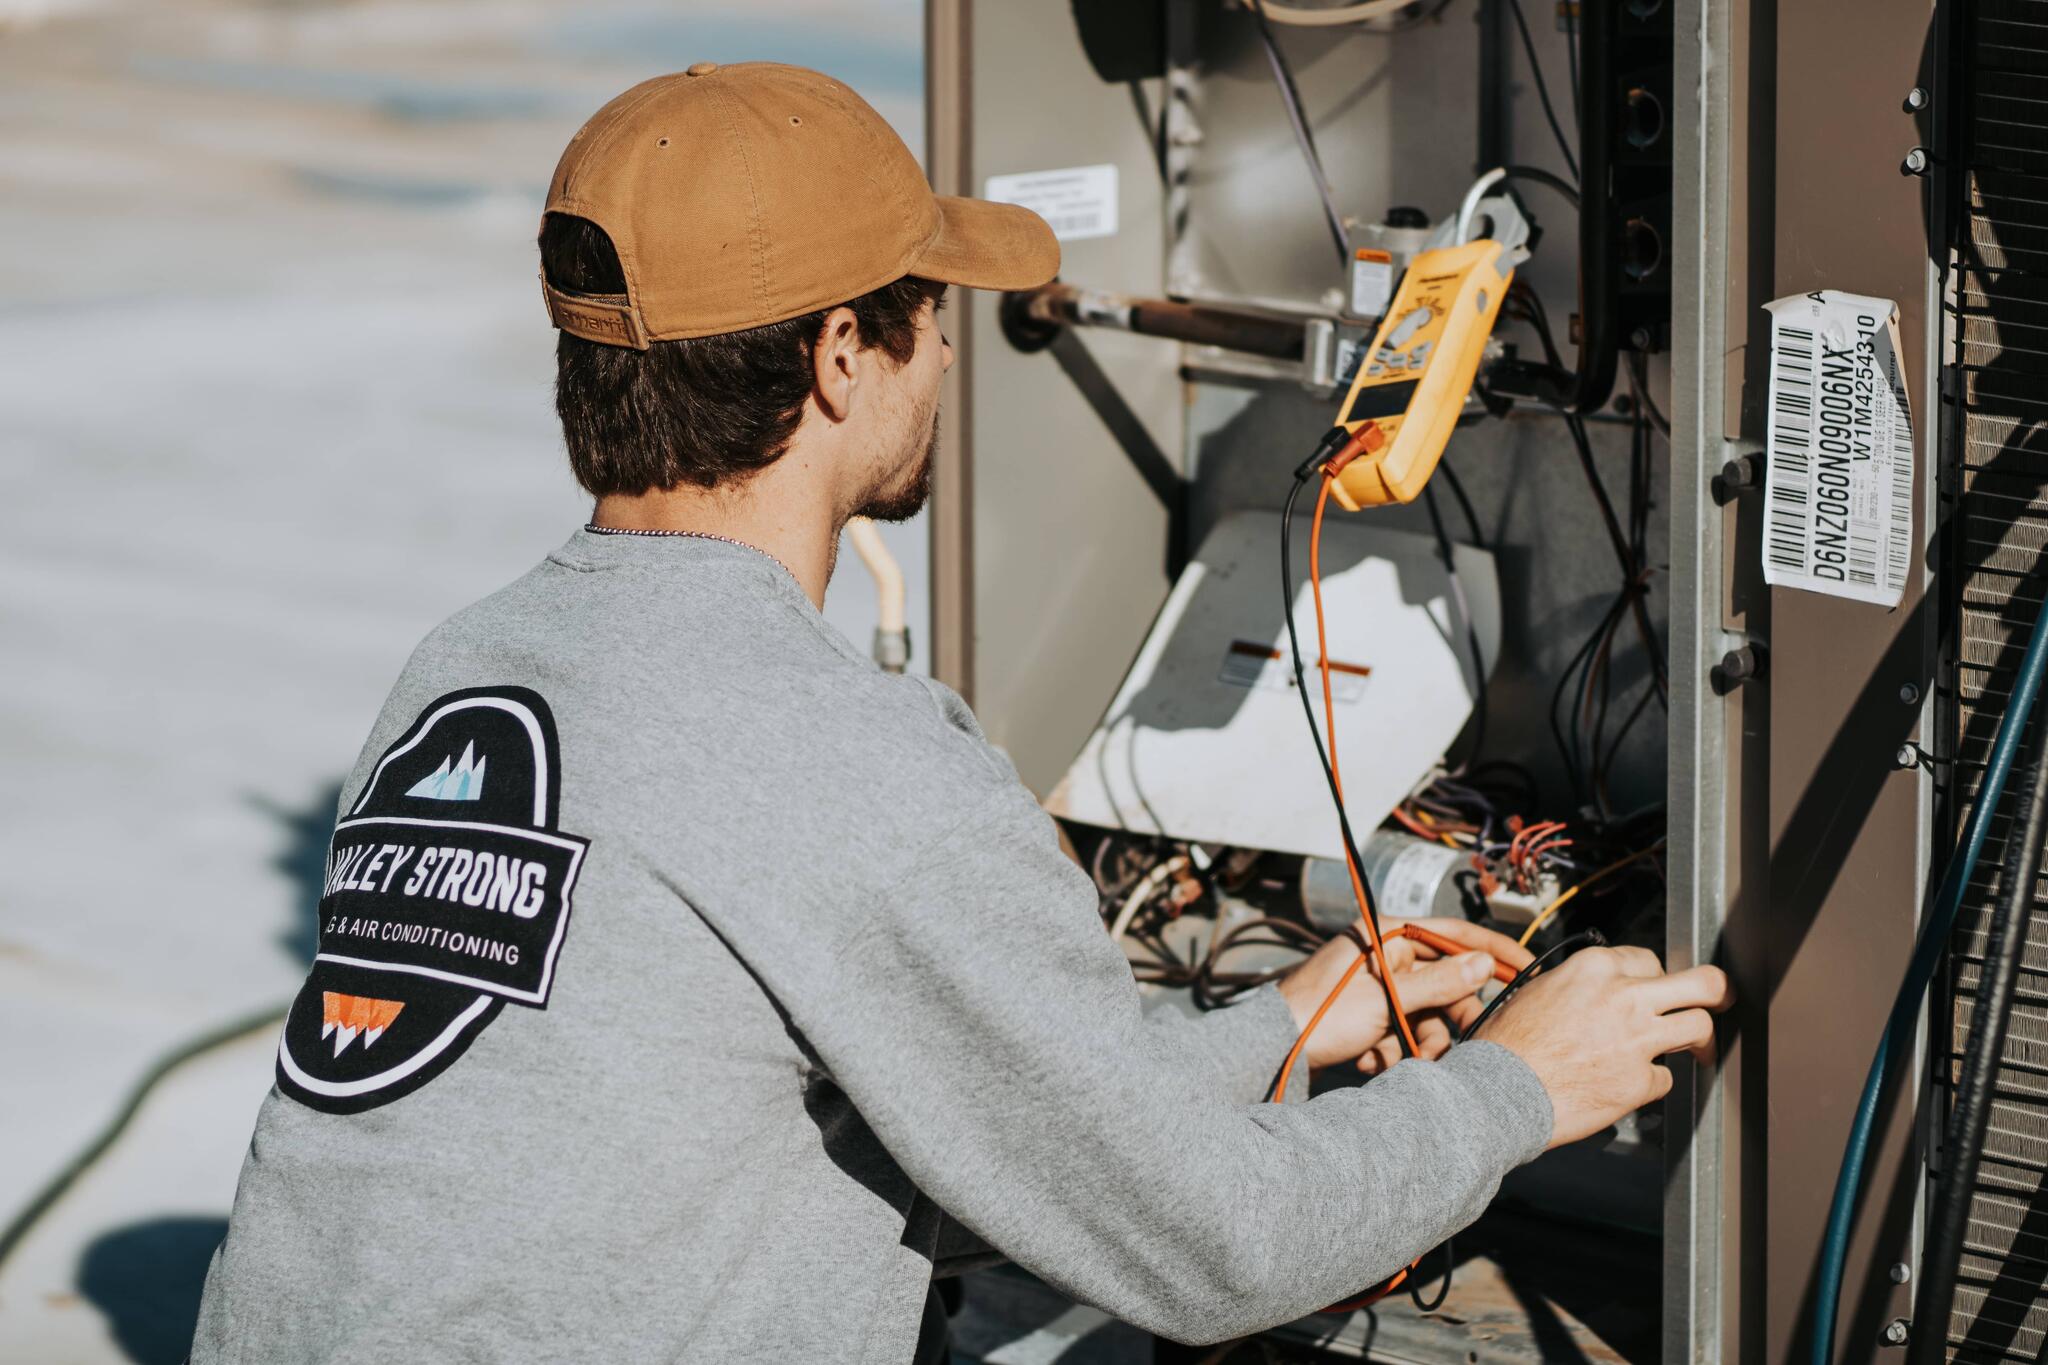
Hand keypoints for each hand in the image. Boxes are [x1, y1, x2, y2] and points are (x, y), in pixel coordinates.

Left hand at [1277, 918, 1534, 1073]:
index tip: (1529, 968)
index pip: (1453, 933)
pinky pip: (1400, 1032)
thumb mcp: (1388, 998)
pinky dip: (1392, 1050)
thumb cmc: (1322, 1015)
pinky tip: (1368, 1062)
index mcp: (1387, 934)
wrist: (1273, 1052)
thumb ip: (1440, 982)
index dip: (1493, 950)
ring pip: (1424, 1015)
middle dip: (1446, 1021)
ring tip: (1393, 1061)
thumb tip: (1485, 963)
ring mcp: (1376, 986)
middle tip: (1458, 1049)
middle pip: (1443, 984)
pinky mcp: (1367, 1016)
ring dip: (1416, 1043)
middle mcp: (1384, 955)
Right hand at [1473, 945, 1732, 1148]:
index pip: (1649, 960)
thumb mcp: (1540, 990)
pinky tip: (1624, 1085)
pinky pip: (1664, 1078)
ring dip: (1697, 1040)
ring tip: (1695, 1050)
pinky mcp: (1640, 1081)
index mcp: (1595, 967)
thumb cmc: (1508, 1045)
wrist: (1497, 1090)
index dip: (1652, 979)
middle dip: (1717, 991)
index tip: (1655, 991)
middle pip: (1702, 983)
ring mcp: (1638, 1039)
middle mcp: (1624, 996)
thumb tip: (1605, 994)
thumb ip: (1583, 986)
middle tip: (1720, 1001)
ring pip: (1699, 1027)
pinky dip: (1649, 1083)